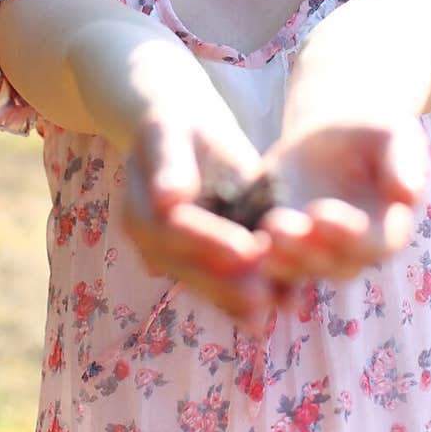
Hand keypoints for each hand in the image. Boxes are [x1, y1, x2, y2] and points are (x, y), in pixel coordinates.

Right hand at [123, 111, 275, 327]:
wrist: (187, 136)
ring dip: (246, 299)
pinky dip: (259, 293)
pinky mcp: (209, 263)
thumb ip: (169, 164)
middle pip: (191, 270)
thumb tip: (169, 199)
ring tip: (283, 305)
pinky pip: (229, 283)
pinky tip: (291, 301)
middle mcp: (156, 247)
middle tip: (267, 297)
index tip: (245, 251)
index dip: (208, 242)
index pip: (172, 232)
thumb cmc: (177, 126)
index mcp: (140, 213)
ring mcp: (181, 260)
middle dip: (229, 285)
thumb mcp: (169, 130)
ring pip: (211, 285)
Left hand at [255, 115, 429, 283]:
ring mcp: (311, 252)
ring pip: (295, 267)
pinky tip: (232, 241)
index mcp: (386, 232)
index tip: (321, 215)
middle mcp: (348, 253)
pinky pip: (266, 260)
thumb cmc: (372, 134)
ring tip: (254, 233)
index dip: (346, 234)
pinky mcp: (278, 244)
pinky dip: (251, 258)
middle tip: (278, 228)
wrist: (332, 135)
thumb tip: (408, 194)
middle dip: (303, 249)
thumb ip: (405, 164)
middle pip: (329, 263)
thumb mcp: (395, 136)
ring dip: (275, 257)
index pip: (371, 244)